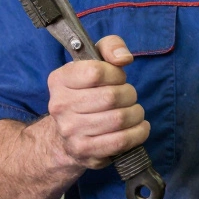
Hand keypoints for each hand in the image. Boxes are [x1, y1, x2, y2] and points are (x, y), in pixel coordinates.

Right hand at [46, 35, 149, 169]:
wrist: (65, 135)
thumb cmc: (86, 92)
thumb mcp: (93, 61)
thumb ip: (110, 46)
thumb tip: (124, 58)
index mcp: (59, 80)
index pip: (96, 72)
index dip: (116, 74)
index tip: (118, 78)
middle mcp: (60, 105)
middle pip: (111, 97)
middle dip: (129, 95)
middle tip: (128, 97)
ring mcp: (70, 131)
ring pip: (119, 119)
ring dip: (136, 114)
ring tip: (134, 112)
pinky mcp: (84, 151)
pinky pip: (121, 141)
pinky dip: (138, 133)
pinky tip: (139, 128)